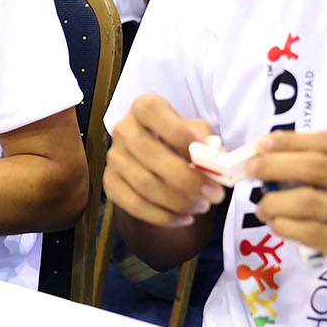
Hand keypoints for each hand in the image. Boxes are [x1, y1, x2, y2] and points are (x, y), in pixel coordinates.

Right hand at [104, 93, 225, 227]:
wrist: (155, 163)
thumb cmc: (180, 143)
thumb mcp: (196, 133)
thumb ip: (207, 142)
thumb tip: (217, 158)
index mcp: (144, 108)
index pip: (152, 112)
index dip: (178, 132)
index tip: (206, 153)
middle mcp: (123, 129)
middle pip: (150, 154)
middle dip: (187, 179)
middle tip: (214, 195)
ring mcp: (113, 157)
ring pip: (144, 184)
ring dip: (178, 201)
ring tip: (202, 207)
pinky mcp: (110, 183)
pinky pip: (135, 205)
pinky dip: (163, 216)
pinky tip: (184, 218)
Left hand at [247, 132, 326, 312]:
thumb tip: (296, 158)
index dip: (291, 140)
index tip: (264, 143)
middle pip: (316, 166)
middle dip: (274, 164)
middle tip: (251, 168)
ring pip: (308, 202)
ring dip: (274, 201)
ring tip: (262, 205)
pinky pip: (311, 234)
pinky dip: (285, 226)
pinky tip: (276, 224)